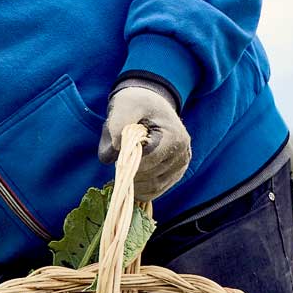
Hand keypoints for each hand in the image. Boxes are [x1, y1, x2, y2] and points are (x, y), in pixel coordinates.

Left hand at [97, 79, 190, 199]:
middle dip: (128, 171)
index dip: (128, 161)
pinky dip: (139, 188)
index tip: (118, 152)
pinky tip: (130, 176)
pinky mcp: (175, 174)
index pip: (148, 161)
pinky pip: (156, 190)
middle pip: (150, 177)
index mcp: (174, 137)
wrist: (150, 102)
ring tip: (124, 164)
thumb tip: (109, 158)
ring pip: (153, 188)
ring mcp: (180, 166)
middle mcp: (183, 154)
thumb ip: (115, 130)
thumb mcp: (123, 107)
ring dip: (132, 182)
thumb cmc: (136, 103)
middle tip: (118, 157)